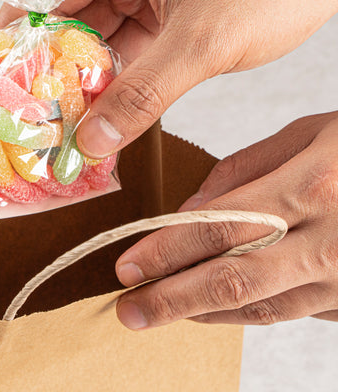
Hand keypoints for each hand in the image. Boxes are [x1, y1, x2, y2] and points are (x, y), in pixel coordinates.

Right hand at [0, 0, 337, 158]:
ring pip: (93, 28)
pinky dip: (110, 71)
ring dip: (78, 72)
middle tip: (25, 109)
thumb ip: (142, 97)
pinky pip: (123, 37)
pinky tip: (97, 107)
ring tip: (56, 118)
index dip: (15, 29)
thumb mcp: (202, 44)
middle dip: (46, 61)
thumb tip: (91, 142)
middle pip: (64, 9)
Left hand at [114, 112, 337, 328]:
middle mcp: (329, 243)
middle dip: (173, 301)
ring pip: (263, 308)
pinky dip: (251, 311)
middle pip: (234, 282)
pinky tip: (220, 306)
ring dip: (206, 312)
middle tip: (130, 311)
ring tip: (164, 310)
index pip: (218, 228)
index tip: (127, 266)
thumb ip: (247, 168)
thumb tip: (194, 206)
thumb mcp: (312, 133)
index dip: (166, 251)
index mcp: (310, 190)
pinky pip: (295, 312)